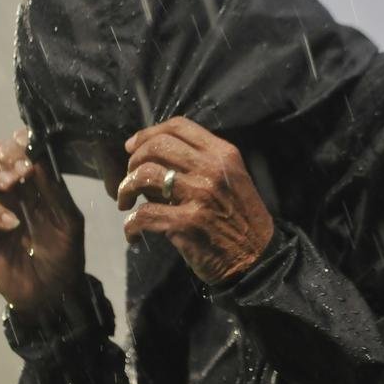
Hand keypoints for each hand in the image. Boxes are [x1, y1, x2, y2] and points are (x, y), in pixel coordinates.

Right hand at [0, 127, 85, 318]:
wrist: (52, 295)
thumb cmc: (65, 257)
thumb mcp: (69, 223)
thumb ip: (55, 193)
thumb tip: (39, 161)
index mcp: (37, 183)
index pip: (23, 150)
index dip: (22, 142)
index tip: (29, 145)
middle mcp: (14, 189)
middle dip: (6, 154)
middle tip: (22, 169)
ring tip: (11, 185)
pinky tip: (12, 223)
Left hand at [118, 116, 274, 284]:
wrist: (258, 258)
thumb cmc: (240, 218)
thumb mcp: (230, 179)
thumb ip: (200, 164)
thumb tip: (154, 158)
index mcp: (223, 154)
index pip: (178, 126)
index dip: (148, 133)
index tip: (132, 147)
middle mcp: (212, 169)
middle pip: (157, 146)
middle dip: (134, 161)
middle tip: (130, 179)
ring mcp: (199, 195)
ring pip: (145, 175)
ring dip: (126, 188)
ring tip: (126, 202)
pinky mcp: (187, 223)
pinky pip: (144, 214)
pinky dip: (131, 225)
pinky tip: (133, 233)